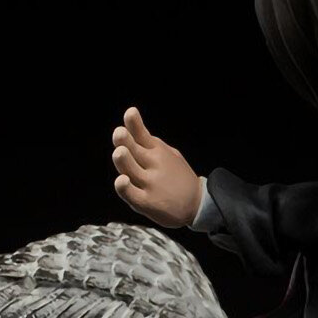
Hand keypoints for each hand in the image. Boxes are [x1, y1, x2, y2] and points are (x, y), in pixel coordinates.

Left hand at [111, 107, 201, 227]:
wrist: (197, 205)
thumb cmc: (179, 179)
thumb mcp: (171, 155)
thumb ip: (151, 144)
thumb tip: (133, 129)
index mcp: (158, 151)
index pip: (142, 134)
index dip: (134, 123)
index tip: (131, 112)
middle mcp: (154, 165)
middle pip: (134, 150)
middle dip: (125, 141)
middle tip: (120, 133)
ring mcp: (150, 184)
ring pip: (131, 169)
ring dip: (124, 160)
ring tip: (120, 152)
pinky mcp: (147, 203)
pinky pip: (131, 194)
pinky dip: (125, 187)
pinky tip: (122, 180)